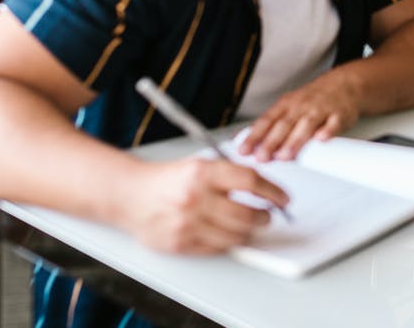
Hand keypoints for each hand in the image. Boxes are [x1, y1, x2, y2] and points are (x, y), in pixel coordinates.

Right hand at [117, 158, 288, 253]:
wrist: (130, 195)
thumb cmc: (168, 180)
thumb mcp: (199, 165)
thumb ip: (230, 175)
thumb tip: (266, 189)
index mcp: (203, 172)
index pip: (250, 181)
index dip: (273, 192)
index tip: (283, 199)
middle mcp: (196, 197)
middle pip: (247, 214)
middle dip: (264, 217)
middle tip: (268, 216)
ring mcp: (188, 223)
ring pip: (235, 235)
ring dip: (249, 232)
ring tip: (250, 226)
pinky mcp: (181, 243)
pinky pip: (218, 248)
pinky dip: (229, 242)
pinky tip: (229, 234)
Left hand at [238, 74, 359, 161]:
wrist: (344, 83)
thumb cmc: (313, 99)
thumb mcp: (290, 106)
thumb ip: (274, 124)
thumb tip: (253, 145)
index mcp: (287, 105)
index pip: (267, 121)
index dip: (254, 136)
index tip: (244, 151)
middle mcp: (301, 106)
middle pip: (284, 125)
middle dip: (271, 142)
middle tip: (262, 157)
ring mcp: (321, 109)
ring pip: (306, 125)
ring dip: (295, 140)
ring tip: (285, 156)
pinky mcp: (339, 115)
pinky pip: (333, 123)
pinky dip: (327, 131)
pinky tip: (321, 139)